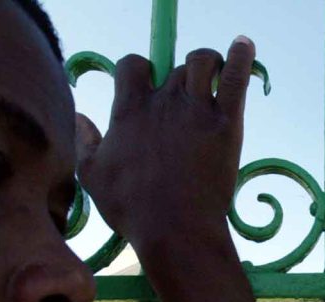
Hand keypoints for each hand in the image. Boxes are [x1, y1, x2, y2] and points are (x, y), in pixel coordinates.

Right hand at [75, 37, 254, 257]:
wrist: (175, 230)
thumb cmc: (133, 209)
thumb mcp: (94, 176)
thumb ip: (86, 142)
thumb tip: (80, 117)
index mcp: (129, 110)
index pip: (131, 64)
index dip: (138, 70)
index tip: (145, 87)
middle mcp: (163, 102)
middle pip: (173, 68)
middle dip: (179, 81)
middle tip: (186, 109)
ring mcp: (197, 109)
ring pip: (203, 62)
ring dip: (208, 65)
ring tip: (212, 83)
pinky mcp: (227, 122)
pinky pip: (237, 77)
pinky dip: (242, 58)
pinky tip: (244, 47)